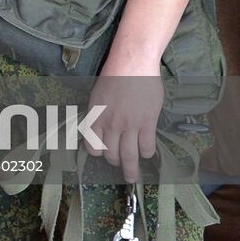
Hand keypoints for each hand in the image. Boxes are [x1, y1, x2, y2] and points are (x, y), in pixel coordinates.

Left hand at [84, 59, 162, 182]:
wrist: (131, 64)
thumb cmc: (113, 76)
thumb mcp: (98, 96)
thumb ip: (100, 114)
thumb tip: (103, 127)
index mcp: (95, 117)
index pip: (92, 146)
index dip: (97, 153)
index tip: (102, 154)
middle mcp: (110, 125)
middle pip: (111, 154)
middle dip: (115, 163)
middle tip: (120, 168)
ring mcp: (129, 125)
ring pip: (128, 155)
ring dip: (131, 168)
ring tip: (132, 176)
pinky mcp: (147, 123)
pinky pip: (146, 146)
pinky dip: (146, 153)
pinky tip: (146, 153)